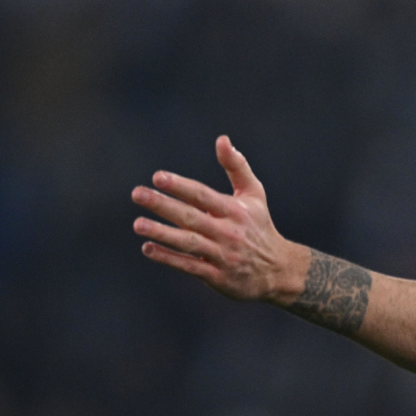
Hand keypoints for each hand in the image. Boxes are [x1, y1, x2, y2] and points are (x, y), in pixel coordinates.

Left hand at [132, 136, 306, 301]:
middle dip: (163, 205)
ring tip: (138, 224)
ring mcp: (222, 255)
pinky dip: (169, 258)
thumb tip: (222, 139)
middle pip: (191, 217)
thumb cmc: (260, 226)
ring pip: (188, 242)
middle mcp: (228, 232)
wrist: (278, 270)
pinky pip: (189, 266)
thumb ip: (237, 166)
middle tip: (137, 194)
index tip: (158, 177)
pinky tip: (148, 248)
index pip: (203, 195)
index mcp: (235, 210)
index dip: (180, 186)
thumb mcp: (255, 194)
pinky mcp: (217, 276)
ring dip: (162, 233)